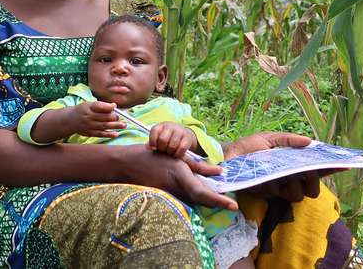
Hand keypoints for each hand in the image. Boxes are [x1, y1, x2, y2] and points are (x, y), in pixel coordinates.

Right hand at [69, 101, 126, 137]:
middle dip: (114, 117)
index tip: (115, 106)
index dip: (108, 107)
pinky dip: (109, 134)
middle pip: (104, 117)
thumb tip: (114, 106)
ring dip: (115, 126)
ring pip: (104, 126)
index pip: (100, 106)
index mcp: (89, 107)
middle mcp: (89, 117)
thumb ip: (102, 105)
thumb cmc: (83, 110)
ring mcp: (89, 126)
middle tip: (120, 117)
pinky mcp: (90, 133)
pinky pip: (101, 134)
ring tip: (124, 125)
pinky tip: (116, 134)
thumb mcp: (89, 104)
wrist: (69, 120)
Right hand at [117, 145, 237, 209]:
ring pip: (195, 202)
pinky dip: (195, 199)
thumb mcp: (179, 158)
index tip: (233, 205)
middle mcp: (176, 190)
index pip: (203, 193)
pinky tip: (200, 193)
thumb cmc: (154, 157)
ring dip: (206, 201)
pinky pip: (186, 201)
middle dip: (217, 203)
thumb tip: (220, 171)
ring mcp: (170, 197)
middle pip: (202, 202)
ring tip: (218, 198)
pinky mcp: (167, 199)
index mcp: (180, 177)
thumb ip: (200, 167)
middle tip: (230, 203)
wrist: (128, 165)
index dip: (219, 201)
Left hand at [149, 122, 196, 157]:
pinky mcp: (188, 138)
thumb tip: (147, 148)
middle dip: (162, 148)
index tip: (154, 148)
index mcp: (161, 126)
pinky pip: (181, 148)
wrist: (184, 134)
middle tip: (163, 151)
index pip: (154, 131)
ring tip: (170, 153)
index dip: (152, 141)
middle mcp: (170, 126)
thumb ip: (152, 143)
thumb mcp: (159, 138)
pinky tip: (176, 154)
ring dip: (170, 152)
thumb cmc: (168, 138)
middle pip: (163, 139)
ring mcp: (180, 131)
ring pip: (172, 145)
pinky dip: (178, 154)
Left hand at [222, 132, 322, 201]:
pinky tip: (267, 176)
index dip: (332, 168)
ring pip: (298, 194)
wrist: (226, 156)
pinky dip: (274, 183)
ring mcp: (278, 189)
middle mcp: (289, 179)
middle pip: (313, 189)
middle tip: (307, 169)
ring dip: (293, 184)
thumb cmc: (248, 146)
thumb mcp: (270, 138)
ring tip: (285, 173)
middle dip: (313, 180)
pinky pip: (277, 193)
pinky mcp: (265, 194)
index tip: (345, 164)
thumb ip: (289, 140)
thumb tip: (309, 142)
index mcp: (293, 164)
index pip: (317, 169)